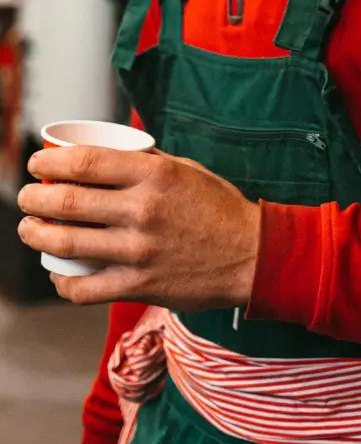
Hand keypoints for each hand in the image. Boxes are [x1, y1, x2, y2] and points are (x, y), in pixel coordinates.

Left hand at [17, 147, 260, 308]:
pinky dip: (62, 281)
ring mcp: (139, 250)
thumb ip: (146, 162)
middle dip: (33, 198)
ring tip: (29, 229)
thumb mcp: (186, 169)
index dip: (50, 162)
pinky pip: (85, 289)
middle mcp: (142, 210)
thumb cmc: (218, 206)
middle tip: (26, 197)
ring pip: (67, 243)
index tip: (36, 164)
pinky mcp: (140, 284)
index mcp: (153, 174)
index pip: (86, 163)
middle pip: (67, 201)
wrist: (252, 255)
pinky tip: (57, 272)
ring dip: (36, 235)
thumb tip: (104, 155)